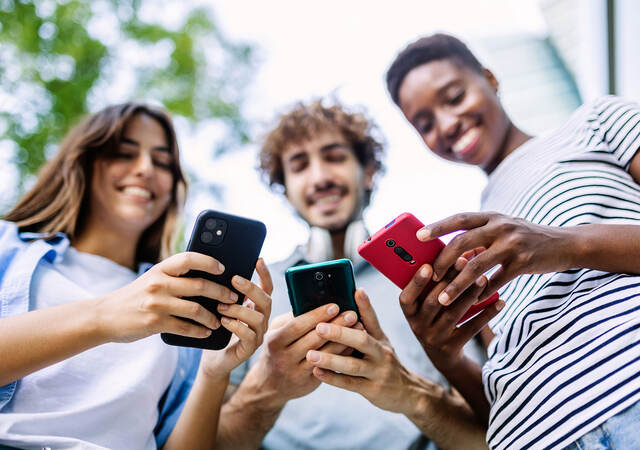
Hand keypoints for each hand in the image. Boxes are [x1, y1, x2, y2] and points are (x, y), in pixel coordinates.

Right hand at [96, 252, 237, 342]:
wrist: (104, 316)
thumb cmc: (135, 296)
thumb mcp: (152, 278)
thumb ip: (174, 277)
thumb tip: (209, 277)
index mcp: (160, 268)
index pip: (189, 258)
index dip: (209, 262)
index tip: (223, 268)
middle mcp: (159, 283)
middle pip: (200, 285)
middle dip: (221, 293)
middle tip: (232, 298)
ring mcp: (157, 304)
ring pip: (197, 309)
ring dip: (213, 317)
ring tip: (220, 320)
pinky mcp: (155, 323)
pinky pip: (185, 328)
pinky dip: (200, 331)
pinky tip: (206, 332)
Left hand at [199, 258, 272, 377]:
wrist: (213, 361)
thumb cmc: (216, 331)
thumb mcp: (220, 308)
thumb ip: (225, 294)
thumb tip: (218, 271)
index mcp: (256, 308)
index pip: (267, 288)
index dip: (265, 274)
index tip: (258, 259)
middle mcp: (261, 320)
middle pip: (266, 300)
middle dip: (251, 288)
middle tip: (234, 280)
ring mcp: (258, 335)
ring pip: (258, 318)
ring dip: (238, 309)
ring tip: (221, 306)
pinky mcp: (249, 349)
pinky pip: (249, 335)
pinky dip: (236, 326)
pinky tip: (223, 322)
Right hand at [244, 303, 358, 407]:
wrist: (270, 384)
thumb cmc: (276, 350)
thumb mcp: (275, 332)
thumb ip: (291, 319)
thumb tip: (314, 301)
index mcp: (275, 341)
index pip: (298, 326)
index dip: (317, 315)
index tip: (334, 306)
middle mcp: (284, 358)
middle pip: (314, 339)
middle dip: (335, 326)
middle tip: (352, 314)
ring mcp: (297, 372)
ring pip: (325, 355)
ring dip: (343, 341)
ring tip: (358, 327)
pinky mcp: (309, 383)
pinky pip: (330, 368)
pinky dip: (342, 355)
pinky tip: (354, 345)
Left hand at [305, 289, 422, 415]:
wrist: (406, 392)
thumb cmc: (383, 361)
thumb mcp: (379, 342)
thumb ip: (364, 326)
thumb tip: (350, 300)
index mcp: (380, 338)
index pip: (372, 319)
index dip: (365, 305)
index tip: (356, 291)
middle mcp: (381, 352)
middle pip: (362, 340)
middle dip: (340, 334)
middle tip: (319, 327)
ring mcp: (378, 372)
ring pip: (353, 365)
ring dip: (331, 359)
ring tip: (310, 355)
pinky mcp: (372, 390)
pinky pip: (350, 384)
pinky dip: (333, 378)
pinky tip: (317, 373)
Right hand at [399, 259, 503, 371]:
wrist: (443, 356)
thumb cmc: (436, 318)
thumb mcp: (426, 305)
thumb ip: (434, 285)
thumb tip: (456, 255)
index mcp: (409, 313)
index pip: (406, 298)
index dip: (416, 283)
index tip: (428, 266)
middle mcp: (418, 327)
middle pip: (433, 303)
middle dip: (449, 281)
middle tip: (464, 262)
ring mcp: (435, 339)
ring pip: (452, 314)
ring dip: (468, 295)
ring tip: (482, 278)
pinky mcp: (453, 347)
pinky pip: (471, 329)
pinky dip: (486, 314)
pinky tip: (499, 302)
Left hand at [417, 212, 570, 305]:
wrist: (566, 244)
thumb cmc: (526, 238)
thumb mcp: (503, 230)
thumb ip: (479, 239)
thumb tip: (451, 256)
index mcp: (492, 216)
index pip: (460, 219)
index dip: (438, 226)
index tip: (419, 235)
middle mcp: (501, 227)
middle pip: (463, 242)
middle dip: (443, 261)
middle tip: (430, 275)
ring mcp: (512, 245)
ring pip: (476, 266)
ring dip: (456, 285)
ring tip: (442, 299)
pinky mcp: (523, 263)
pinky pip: (496, 282)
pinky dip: (482, 294)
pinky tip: (472, 303)